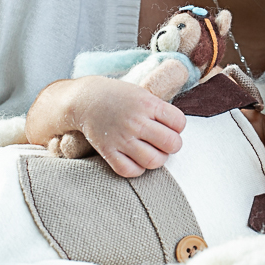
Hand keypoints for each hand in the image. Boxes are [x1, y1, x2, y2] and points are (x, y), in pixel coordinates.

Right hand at [26, 76, 184, 176]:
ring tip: (152, 151)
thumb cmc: (118, 96)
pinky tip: (135, 159)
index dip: (177, 126)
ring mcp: (122, 138)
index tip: (168, 125)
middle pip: (172, 144)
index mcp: (148, 104)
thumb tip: (178, 131)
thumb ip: (160, 110)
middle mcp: (136, 121)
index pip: (179, 123)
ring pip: (154, 161)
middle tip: (163, 142)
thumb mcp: (142, 94)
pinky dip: (137, 169)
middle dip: (172, 145)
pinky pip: (130, 171)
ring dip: (158, 159)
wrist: (84, 99)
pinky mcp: (108, 152)